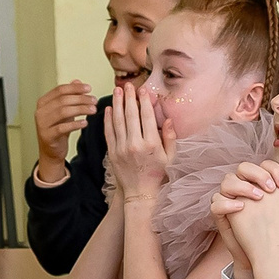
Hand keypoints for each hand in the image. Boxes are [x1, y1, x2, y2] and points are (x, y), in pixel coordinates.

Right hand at [32, 79, 94, 180]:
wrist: (51, 152)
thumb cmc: (58, 130)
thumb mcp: (64, 111)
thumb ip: (70, 96)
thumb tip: (77, 81)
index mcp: (43, 102)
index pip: (60, 90)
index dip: (75, 88)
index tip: (89, 88)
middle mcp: (40, 112)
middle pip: (63, 100)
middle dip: (81, 99)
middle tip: (94, 100)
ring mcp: (42, 124)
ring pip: (63, 112)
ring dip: (80, 109)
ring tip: (93, 110)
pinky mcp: (47, 136)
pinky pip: (62, 128)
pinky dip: (75, 124)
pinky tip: (85, 122)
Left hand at [104, 84, 174, 202]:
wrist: (140, 194)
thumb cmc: (158, 175)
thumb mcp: (170, 158)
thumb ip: (170, 138)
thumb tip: (168, 119)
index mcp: (152, 145)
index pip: (147, 117)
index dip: (144, 101)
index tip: (143, 90)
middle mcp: (135, 145)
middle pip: (131, 115)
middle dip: (129, 98)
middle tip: (128, 85)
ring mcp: (122, 149)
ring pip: (118, 121)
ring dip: (117, 104)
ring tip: (117, 91)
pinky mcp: (112, 153)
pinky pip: (109, 132)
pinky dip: (107, 119)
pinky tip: (109, 109)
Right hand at [213, 162, 278, 278]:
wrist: (268, 255)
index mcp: (261, 183)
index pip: (263, 165)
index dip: (273, 170)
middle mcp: (245, 188)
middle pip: (243, 168)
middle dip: (257, 174)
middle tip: (272, 189)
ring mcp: (231, 200)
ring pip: (227, 181)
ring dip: (242, 186)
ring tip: (258, 198)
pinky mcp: (222, 215)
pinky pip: (216, 203)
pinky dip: (226, 203)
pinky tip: (241, 207)